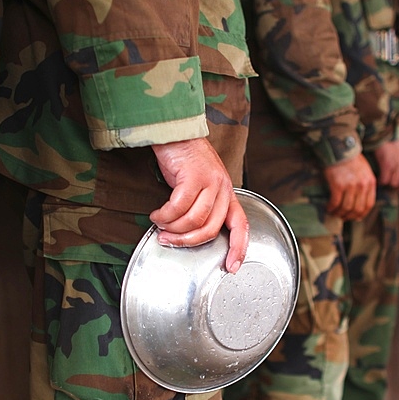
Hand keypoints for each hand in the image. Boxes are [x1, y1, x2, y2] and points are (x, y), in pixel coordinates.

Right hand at [150, 139, 247, 273]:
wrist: (175, 132)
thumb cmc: (184, 159)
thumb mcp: (200, 184)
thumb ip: (202, 205)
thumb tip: (189, 233)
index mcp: (227, 193)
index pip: (240, 225)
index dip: (239, 248)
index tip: (231, 267)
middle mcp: (223, 188)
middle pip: (210, 229)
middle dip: (187, 241)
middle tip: (168, 241)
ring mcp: (210, 181)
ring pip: (194, 220)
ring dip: (173, 228)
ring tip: (160, 225)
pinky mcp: (194, 176)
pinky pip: (179, 207)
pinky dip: (165, 215)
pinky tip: (158, 214)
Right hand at [323, 154, 375, 220]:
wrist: (340, 149)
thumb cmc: (351, 160)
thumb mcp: (365, 171)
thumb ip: (365, 185)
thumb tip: (360, 203)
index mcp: (370, 182)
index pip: (369, 205)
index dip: (361, 214)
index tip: (355, 217)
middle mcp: (362, 185)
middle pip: (357, 209)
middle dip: (349, 216)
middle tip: (342, 217)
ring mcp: (350, 186)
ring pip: (346, 208)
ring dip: (339, 213)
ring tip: (334, 213)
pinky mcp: (338, 185)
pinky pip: (335, 202)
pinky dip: (331, 207)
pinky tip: (328, 207)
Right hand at [373, 139, 398, 190]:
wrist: (385, 134)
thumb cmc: (394, 144)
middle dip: (397, 187)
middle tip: (391, 185)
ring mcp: (398, 164)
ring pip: (394, 184)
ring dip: (388, 184)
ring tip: (384, 180)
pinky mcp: (387, 164)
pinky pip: (385, 180)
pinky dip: (381, 181)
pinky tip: (379, 178)